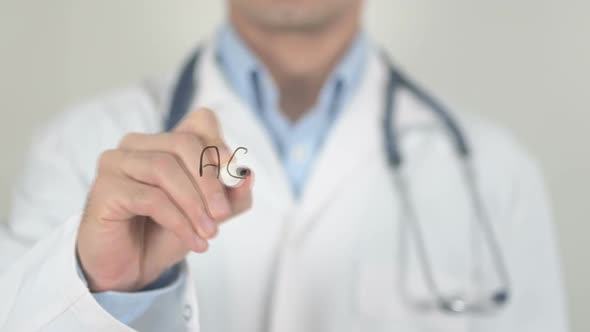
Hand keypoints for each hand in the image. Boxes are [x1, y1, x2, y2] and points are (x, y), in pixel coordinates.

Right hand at [76, 108, 252, 291]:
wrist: (130, 269)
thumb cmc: (166, 233)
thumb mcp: (208, 214)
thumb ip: (232, 196)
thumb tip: (247, 175)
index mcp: (164, 142)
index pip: (200, 122)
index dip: (220, 144)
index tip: (234, 175)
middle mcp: (137, 144)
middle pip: (184, 142)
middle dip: (210, 181)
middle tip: (223, 215)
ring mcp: (116, 162)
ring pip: (165, 168)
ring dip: (194, 204)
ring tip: (209, 233)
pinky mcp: (104, 188)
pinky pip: (150, 198)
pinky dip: (178, 221)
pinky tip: (193, 241)